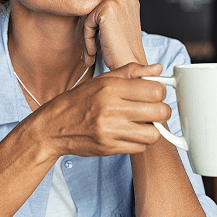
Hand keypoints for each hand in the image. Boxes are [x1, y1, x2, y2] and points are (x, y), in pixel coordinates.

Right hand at [35, 62, 170, 157]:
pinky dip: (140, 141)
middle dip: (161, 110)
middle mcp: (111, 108)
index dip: (160, 92)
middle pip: (159, 111)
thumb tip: (157, 68)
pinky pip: (140, 148)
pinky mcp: (109, 148)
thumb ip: (132, 72)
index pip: (155, 90)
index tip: (155, 93)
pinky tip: (130, 133)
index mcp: (111, 87)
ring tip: (142, 122)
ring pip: (153, 133)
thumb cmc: (80, 100)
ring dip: (152, 128)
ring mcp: (110, 130)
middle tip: (153, 109)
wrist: (55, 125)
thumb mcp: (103, 79)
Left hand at [83, 0, 145, 70]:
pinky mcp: (106, 10)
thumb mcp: (120, 24)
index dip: (99, 28)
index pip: (103, 8)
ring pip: (90, 19)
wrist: (130, 64)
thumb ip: (110, 13)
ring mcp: (116, 1)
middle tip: (92, 52)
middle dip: (92, 32)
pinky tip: (93, 52)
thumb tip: (89, 8)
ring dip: (89, 38)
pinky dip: (88, 40)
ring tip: (91, 54)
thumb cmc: (125, 50)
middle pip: (96, 12)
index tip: (99, 43)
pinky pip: (87, 24)